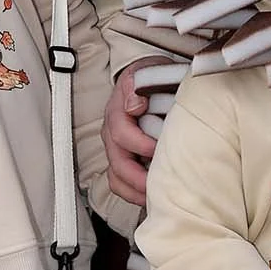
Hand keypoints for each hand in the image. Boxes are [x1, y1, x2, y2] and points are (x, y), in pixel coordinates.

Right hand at [103, 61, 160, 207]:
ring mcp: (116, 148)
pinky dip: (134, 194)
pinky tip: (151, 197)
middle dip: (137, 177)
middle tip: (158, 184)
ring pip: (116, 177)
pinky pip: (121, 183)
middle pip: (117, 162)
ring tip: (155, 196)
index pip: (121, 133)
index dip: (139, 144)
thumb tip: (134, 104)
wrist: (146, 80)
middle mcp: (112, 132)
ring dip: (135, 190)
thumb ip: (137, 86)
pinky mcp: (123, 160)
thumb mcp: (145, 72)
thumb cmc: (149, 77)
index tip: (158, 149)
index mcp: (117, 111)